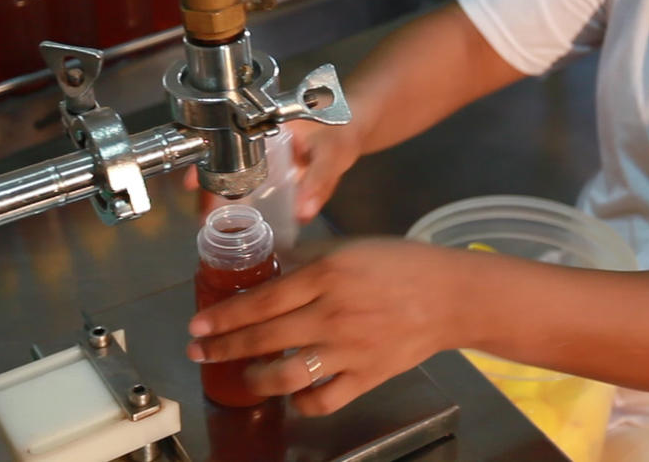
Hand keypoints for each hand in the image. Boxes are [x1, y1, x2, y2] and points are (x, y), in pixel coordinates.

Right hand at [180, 119, 361, 222]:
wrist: (355, 123)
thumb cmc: (344, 130)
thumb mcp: (333, 155)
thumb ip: (319, 182)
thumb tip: (302, 213)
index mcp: (266, 123)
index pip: (224, 137)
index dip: (204, 160)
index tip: (190, 183)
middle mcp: (257, 133)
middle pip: (219, 157)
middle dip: (207, 187)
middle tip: (203, 218)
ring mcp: (260, 148)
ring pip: (228, 169)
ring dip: (217, 193)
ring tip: (211, 222)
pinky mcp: (268, 164)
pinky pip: (243, 178)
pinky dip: (235, 195)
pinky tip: (233, 217)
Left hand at [186, 239, 474, 415]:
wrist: (449, 296)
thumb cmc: (401, 264)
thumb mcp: (350, 247)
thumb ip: (308, 257)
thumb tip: (270, 267)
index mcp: (327, 275)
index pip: (262, 300)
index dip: (225, 316)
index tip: (198, 324)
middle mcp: (333, 314)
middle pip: (265, 338)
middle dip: (224, 347)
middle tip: (200, 351)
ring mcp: (350, 349)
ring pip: (288, 375)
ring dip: (257, 379)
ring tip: (245, 376)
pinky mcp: (367, 376)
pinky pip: (324, 399)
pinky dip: (302, 402)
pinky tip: (292, 394)